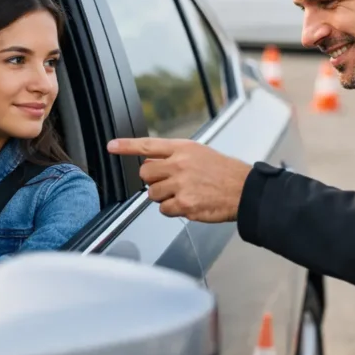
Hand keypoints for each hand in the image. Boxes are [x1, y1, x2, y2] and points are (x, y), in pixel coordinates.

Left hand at [107, 137, 250, 222]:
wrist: (243, 189)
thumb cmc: (223, 172)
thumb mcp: (199, 153)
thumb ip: (175, 157)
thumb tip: (151, 163)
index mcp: (183, 148)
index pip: (148, 145)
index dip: (127, 146)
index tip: (111, 146)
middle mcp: (180, 165)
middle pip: (145, 173)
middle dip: (152, 180)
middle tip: (168, 182)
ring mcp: (181, 185)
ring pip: (153, 194)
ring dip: (164, 197)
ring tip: (183, 193)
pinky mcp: (185, 204)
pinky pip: (164, 210)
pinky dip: (173, 210)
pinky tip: (188, 203)